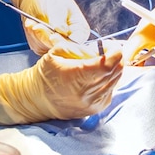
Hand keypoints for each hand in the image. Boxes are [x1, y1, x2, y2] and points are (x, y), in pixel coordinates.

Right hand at [0, 43, 123, 125]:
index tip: (109, 45)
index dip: (114, 52)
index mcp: (76, 76)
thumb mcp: (57, 52)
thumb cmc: (46, 73)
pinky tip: (97, 75)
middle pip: (116, 71)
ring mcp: (93, 103)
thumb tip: (99, 48)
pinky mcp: (96, 109)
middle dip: (115, 57)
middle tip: (106, 51)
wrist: (38, 100)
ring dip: (112, 68)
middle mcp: (87, 93)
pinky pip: (111, 89)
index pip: (108, 65)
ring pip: (116, 80)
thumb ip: (79, 48)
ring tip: (100, 62)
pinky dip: (108, 79)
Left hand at [7, 0, 91, 53]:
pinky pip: (36, 45)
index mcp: (80, 31)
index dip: (64, 42)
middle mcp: (70, 41)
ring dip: (36, 34)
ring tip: (32, 21)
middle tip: (37, 26)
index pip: (75, 44)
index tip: (53, 36)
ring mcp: (55, 44)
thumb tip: (61, 32)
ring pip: (46, 48)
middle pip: (59, 48)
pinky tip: (31, 24)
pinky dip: (32, 34)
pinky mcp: (43, 45)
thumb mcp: (57, 5)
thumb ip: (59, 21)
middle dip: (46, 36)